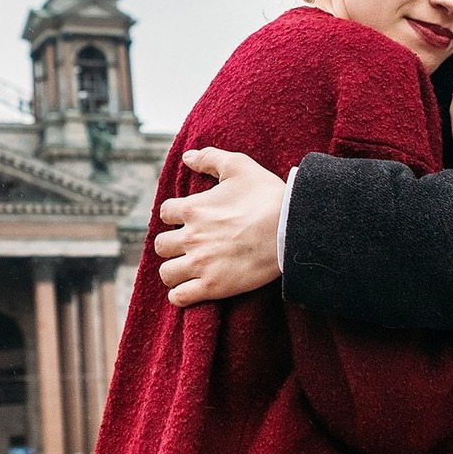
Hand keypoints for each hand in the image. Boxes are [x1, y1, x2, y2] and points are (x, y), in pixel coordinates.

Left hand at [153, 147, 285, 305]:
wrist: (291, 228)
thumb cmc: (267, 195)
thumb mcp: (239, 166)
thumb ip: (210, 158)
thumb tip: (187, 156)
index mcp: (193, 208)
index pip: (165, 213)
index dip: (175, 215)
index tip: (187, 220)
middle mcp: (191, 237)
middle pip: (161, 245)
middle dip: (171, 245)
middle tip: (187, 246)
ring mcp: (200, 264)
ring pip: (166, 273)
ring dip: (174, 271)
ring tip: (187, 269)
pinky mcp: (213, 286)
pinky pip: (179, 297)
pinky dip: (180, 295)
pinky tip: (190, 289)